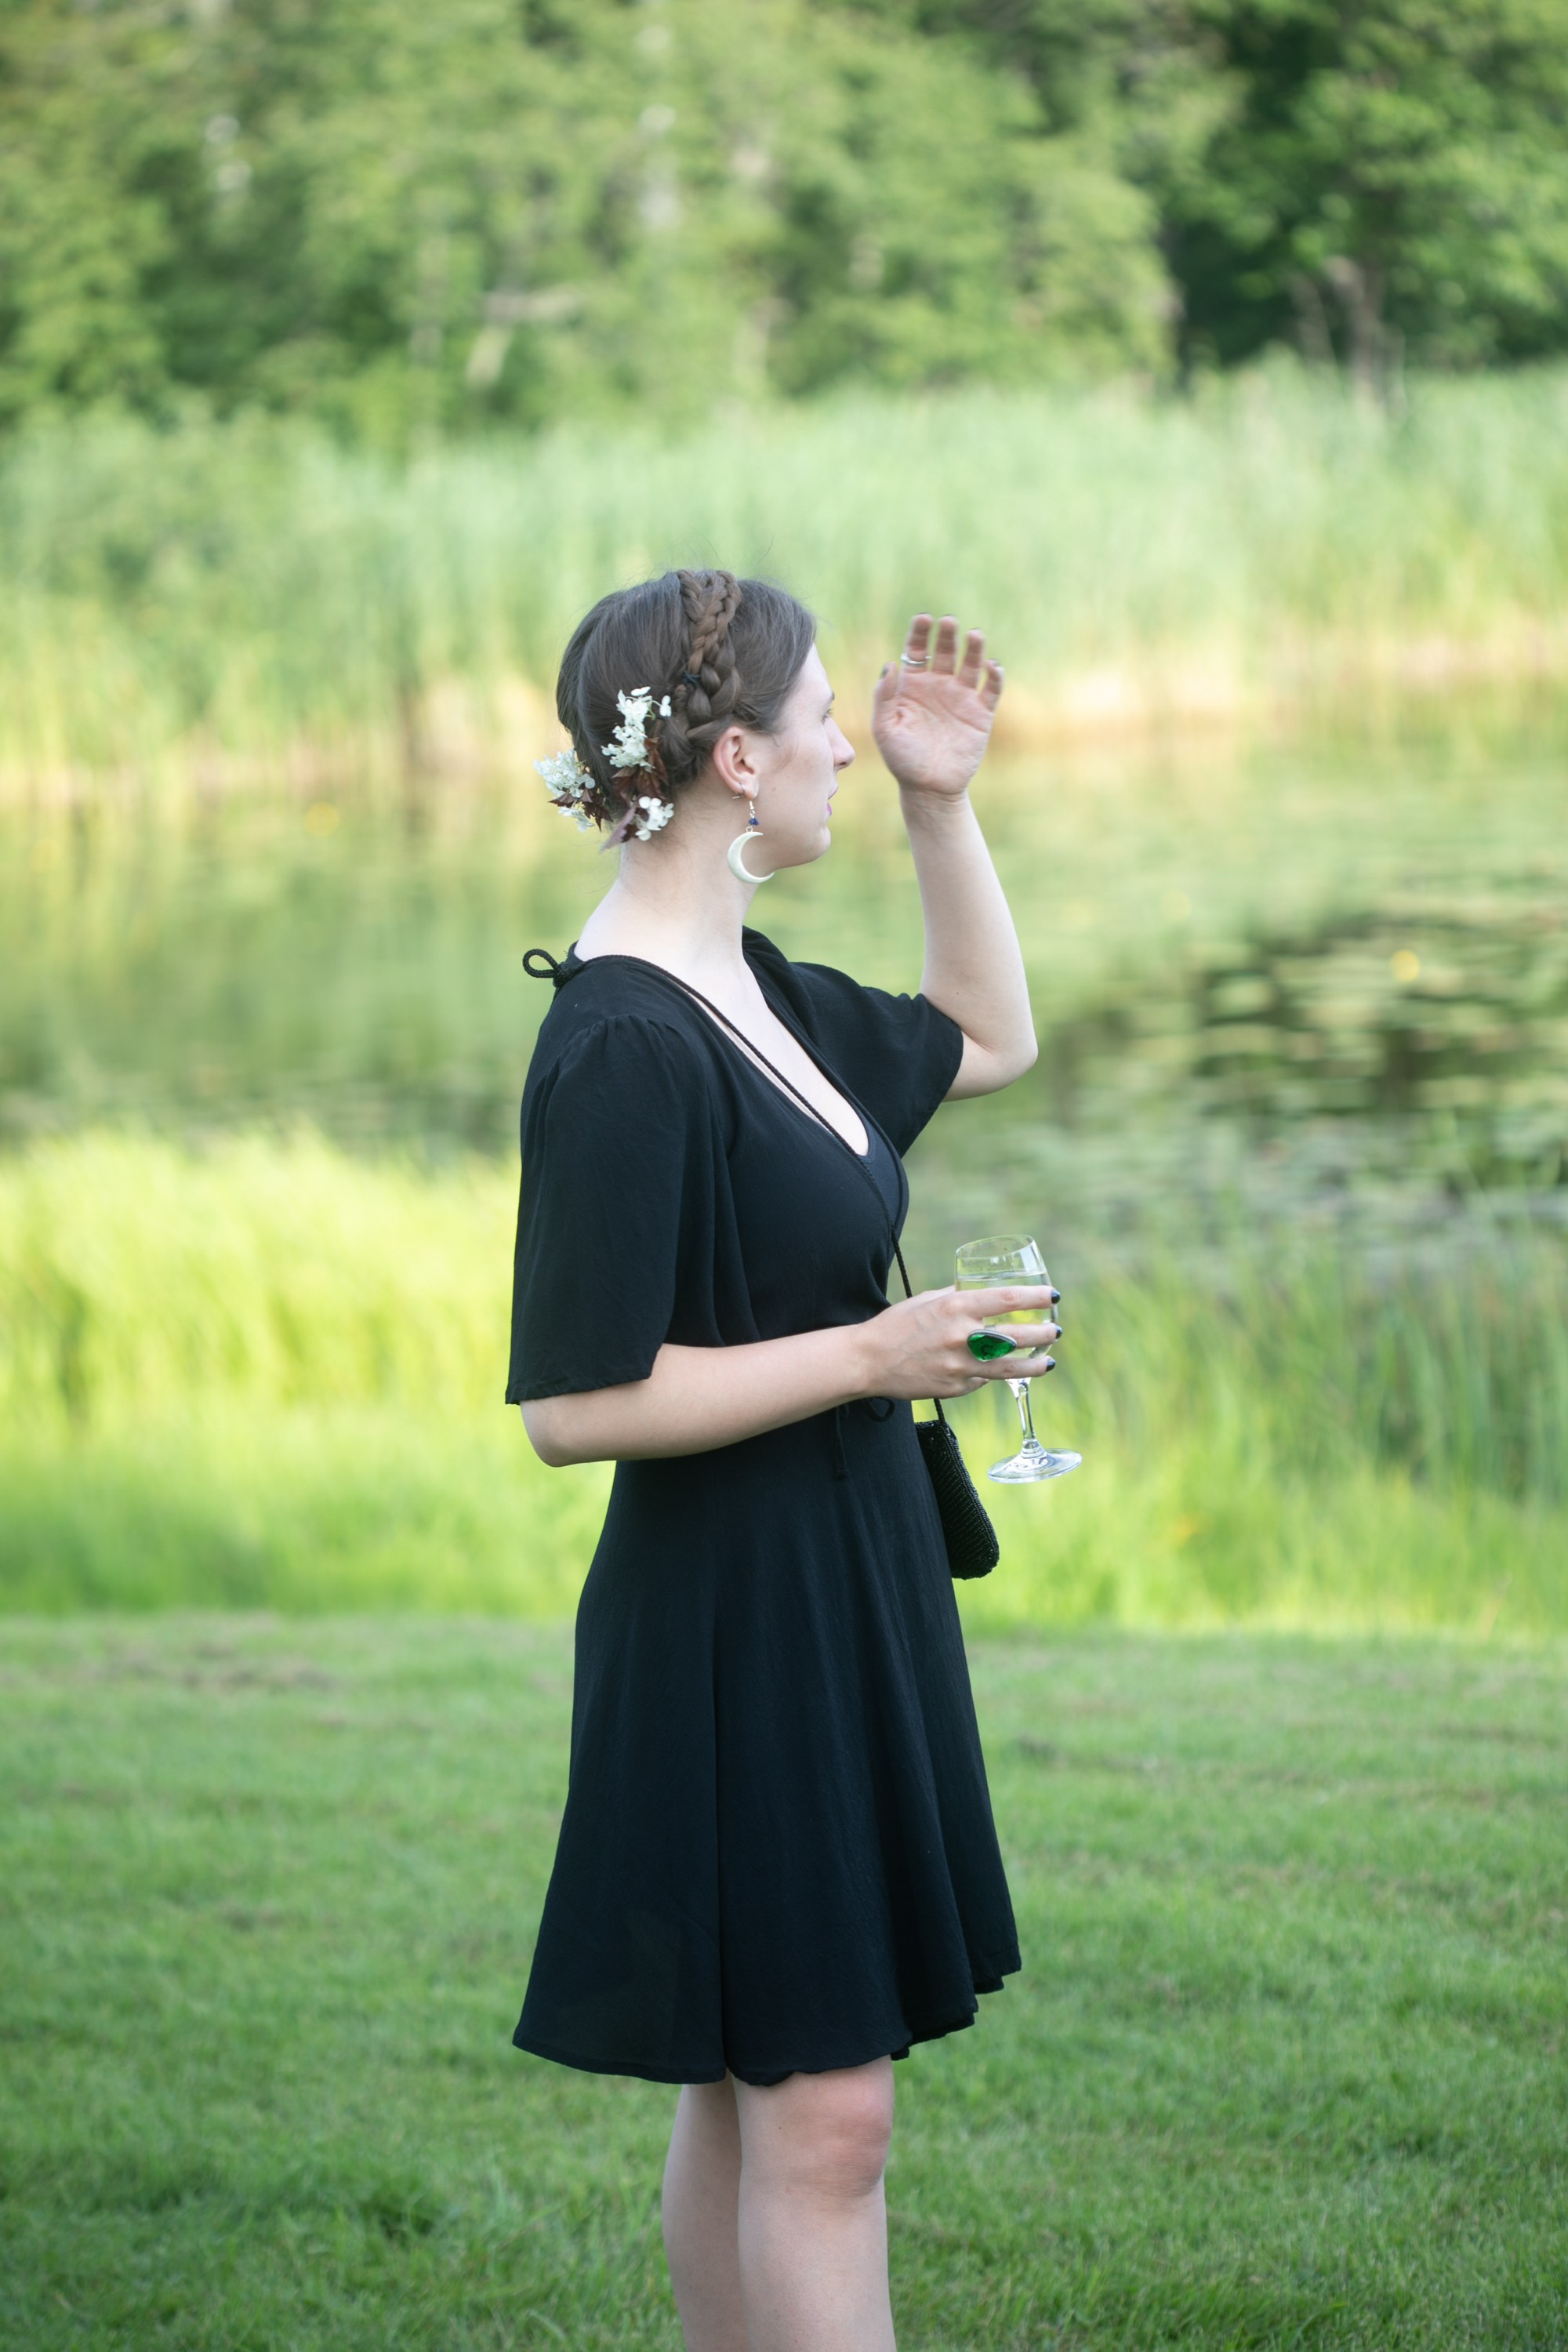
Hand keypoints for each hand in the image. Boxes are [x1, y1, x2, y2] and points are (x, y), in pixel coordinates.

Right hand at [859, 1284, 1058, 1401]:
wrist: (869, 1360)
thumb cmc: (897, 1325)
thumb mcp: (928, 1301)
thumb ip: (958, 1300)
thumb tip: (984, 1298)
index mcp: (956, 1308)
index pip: (1007, 1299)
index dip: (1035, 1297)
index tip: (1052, 1296)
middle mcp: (962, 1336)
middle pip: (1016, 1336)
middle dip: (1042, 1334)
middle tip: (1056, 1331)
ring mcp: (960, 1365)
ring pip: (1009, 1367)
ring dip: (1034, 1364)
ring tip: (1049, 1361)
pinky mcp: (956, 1387)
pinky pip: (982, 1380)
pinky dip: (992, 1375)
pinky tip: (999, 1371)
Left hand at [871, 614, 1003, 797]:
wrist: (929, 789)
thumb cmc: (902, 759)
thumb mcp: (884, 729)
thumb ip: (884, 697)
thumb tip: (889, 664)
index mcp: (913, 684)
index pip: (916, 649)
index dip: (920, 632)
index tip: (923, 618)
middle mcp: (939, 685)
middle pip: (945, 650)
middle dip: (947, 634)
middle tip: (949, 622)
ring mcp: (961, 697)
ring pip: (970, 663)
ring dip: (974, 648)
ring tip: (974, 635)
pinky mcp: (981, 713)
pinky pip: (991, 688)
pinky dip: (994, 675)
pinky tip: (991, 666)